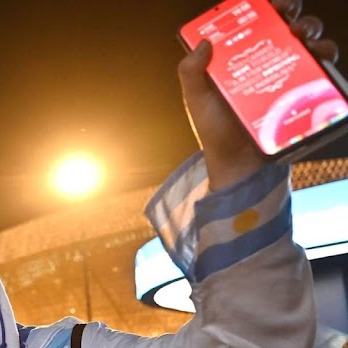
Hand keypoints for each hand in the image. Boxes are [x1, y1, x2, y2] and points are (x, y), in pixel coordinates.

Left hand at [178, 0, 338, 189]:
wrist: (238, 164)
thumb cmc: (215, 132)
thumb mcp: (196, 100)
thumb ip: (191, 72)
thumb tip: (203, 42)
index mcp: (237, 60)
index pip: (253, 25)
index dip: (264, 8)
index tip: (270, 3)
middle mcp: (263, 64)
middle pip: (284, 28)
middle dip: (292, 16)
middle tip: (290, 20)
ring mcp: (284, 77)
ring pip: (305, 43)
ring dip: (311, 32)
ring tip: (304, 39)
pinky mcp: (301, 93)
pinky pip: (318, 70)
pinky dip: (324, 57)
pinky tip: (320, 57)